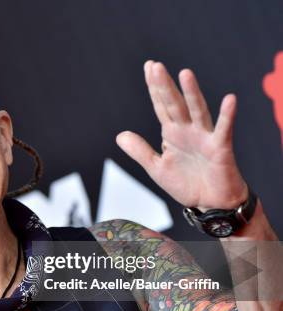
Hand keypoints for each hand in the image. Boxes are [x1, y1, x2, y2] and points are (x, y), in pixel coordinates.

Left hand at [116, 60, 247, 208]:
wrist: (210, 204)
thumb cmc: (187, 184)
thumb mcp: (157, 168)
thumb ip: (140, 151)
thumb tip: (120, 135)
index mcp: (172, 133)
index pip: (161, 105)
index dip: (154, 87)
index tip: (149, 66)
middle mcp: (188, 130)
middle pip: (174, 104)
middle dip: (164, 86)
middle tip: (155, 66)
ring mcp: (204, 137)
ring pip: (197, 111)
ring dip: (192, 93)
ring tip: (185, 74)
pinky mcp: (220, 148)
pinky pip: (224, 130)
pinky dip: (227, 116)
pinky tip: (230, 100)